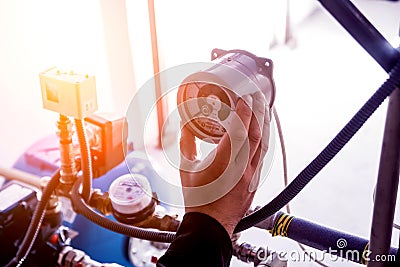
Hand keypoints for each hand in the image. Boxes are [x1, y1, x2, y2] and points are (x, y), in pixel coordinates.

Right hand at [179, 91, 269, 235]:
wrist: (210, 224)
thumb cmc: (197, 199)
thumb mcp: (186, 168)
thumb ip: (186, 143)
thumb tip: (185, 125)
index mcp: (224, 163)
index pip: (239, 131)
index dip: (244, 111)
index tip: (243, 97)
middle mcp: (242, 167)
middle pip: (256, 133)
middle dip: (258, 110)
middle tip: (256, 94)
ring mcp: (251, 174)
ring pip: (263, 143)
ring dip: (264, 122)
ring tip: (263, 106)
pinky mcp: (254, 180)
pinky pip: (263, 154)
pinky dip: (263, 138)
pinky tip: (262, 130)